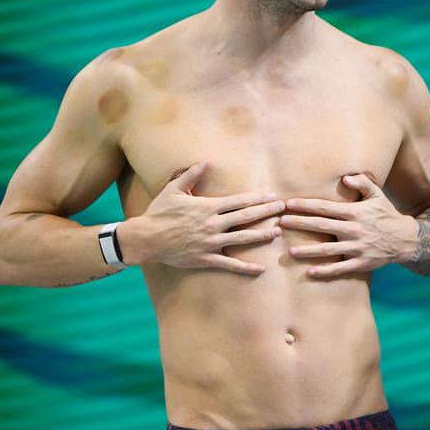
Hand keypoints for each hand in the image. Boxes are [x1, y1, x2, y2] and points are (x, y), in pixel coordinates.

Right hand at [117, 161, 283, 274]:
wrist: (146, 238)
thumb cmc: (159, 212)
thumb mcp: (174, 189)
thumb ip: (192, 175)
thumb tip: (206, 161)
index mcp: (208, 206)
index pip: (239, 201)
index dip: (258, 198)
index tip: (272, 197)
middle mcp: (213, 224)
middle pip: (246, 217)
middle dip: (266, 212)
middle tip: (283, 209)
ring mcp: (211, 242)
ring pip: (242, 238)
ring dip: (262, 235)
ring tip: (277, 232)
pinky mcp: (206, 258)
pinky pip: (230, 264)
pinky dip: (246, 267)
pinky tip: (260, 269)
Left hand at [281, 173, 418, 277]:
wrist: (405, 239)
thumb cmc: (386, 214)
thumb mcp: (378, 195)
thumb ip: (362, 183)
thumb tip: (345, 177)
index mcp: (355, 212)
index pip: (325, 207)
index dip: (306, 205)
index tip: (288, 204)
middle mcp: (354, 229)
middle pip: (322, 226)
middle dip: (300, 224)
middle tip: (281, 222)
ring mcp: (357, 248)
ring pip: (328, 250)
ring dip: (308, 251)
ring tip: (290, 251)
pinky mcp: (361, 263)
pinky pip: (340, 268)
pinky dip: (325, 271)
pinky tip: (310, 272)